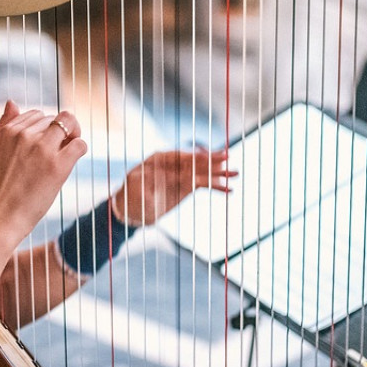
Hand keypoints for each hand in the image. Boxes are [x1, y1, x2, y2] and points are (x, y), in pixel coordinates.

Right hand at [0, 101, 87, 243]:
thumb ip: (1, 126)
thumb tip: (13, 102)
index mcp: (8, 131)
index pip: (35, 115)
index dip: (43, 128)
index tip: (44, 143)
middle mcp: (25, 135)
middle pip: (53, 119)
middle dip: (57, 132)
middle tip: (57, 151)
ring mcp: (42, 149)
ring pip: (69, 124)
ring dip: (73, 135)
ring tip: (68, 151)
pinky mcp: (58, 166)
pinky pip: (79, 144)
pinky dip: (80, 148)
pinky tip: (72, 160)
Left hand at [110, 148, 236, 226]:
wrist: (131, 210)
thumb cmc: (130, 197)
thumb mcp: (134, 191)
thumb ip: (146, 186)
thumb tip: (156, 184)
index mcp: (159, 160)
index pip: (179, 157)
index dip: (194, 157)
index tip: (207, 157)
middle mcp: (173, 164)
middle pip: (194, 161)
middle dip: (211, 160)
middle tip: (228, 157)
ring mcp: (181, 174)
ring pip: (202, 172)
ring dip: (218, 173)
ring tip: (236, 173)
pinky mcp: (187, 185)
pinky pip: (203, 184)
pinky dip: (215, 186)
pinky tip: (229, 189)